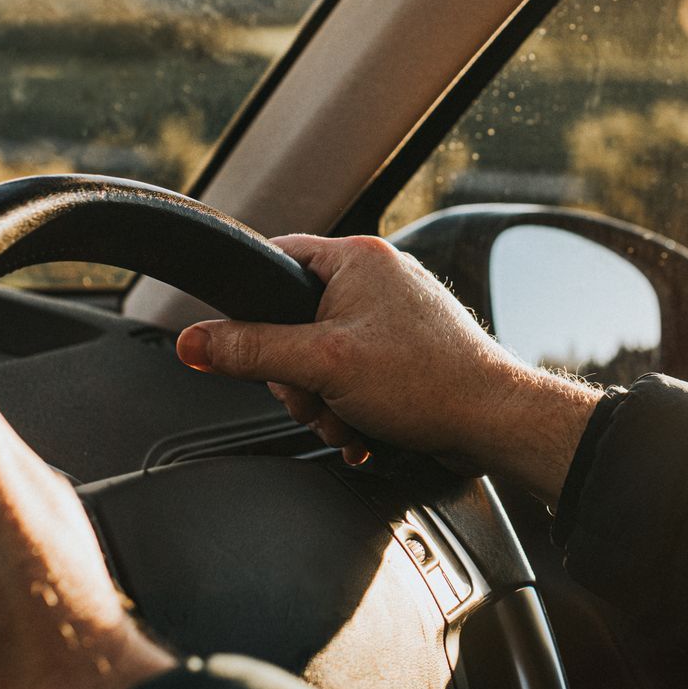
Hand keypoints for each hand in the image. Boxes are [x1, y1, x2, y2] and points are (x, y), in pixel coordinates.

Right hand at [175, 234, 599, 503]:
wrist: (494, 422)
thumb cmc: (428, 380)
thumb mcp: (321, 365)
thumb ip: (251, 351)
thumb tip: (193, 342)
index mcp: (357, 257)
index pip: (276, 259)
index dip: (253, 305)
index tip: (245, 342)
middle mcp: (377, 277)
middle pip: (293, 323)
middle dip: (298, 378)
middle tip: (317, 399)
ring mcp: (393, 316)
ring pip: (321, 358)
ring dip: (324, 402)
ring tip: (348, 421)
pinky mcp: (405, 353)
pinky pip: (353, 376)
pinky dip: (350, 409)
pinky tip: (364, 431)